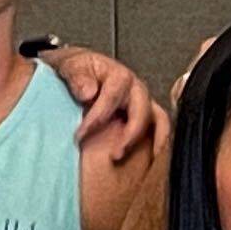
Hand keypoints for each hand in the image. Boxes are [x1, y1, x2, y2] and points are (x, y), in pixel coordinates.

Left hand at [41, 44, 161, 161]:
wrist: (82, 70)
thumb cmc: (78, 70)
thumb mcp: (71, 66)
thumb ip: (78, 77)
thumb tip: (88, 93)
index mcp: (120, 77)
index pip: (111, 100)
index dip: (96, 120)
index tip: (80, 136)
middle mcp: (137, 90)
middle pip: (142, 113)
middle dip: (130, 136)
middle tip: (115, 156)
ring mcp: (144, 103)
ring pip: (159, 122)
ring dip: (151, 143)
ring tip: (142, 163)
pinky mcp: (146, 115)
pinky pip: (158, 129)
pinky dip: (157, 145)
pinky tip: (149, 163)